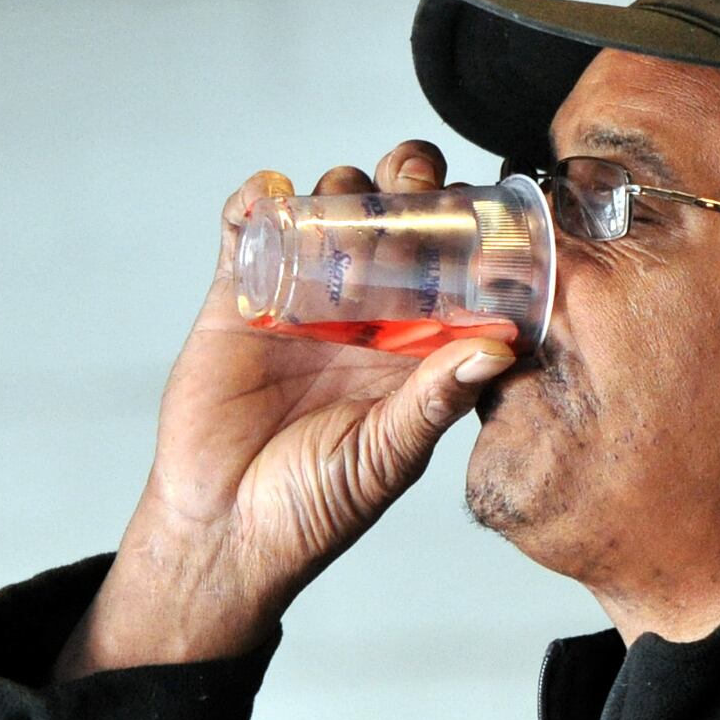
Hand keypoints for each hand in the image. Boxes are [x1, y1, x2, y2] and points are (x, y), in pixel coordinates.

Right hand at [58, 141, 515, 674]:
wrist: (222, 534)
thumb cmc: (312, 509)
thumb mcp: (386, 456)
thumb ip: (435, 400)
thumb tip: (498, 347)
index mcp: (415, 347)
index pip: (454, 269)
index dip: (470, 232)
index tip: (484, 210)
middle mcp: (366, 314)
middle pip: (396, 221)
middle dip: (412, 186)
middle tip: (415, 184)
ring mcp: (303, 300)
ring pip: (330, 210)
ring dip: (343, 188)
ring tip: (346, 204)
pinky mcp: (240, 300)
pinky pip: (250, 232)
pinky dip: (258, 202)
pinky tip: (272, 197)